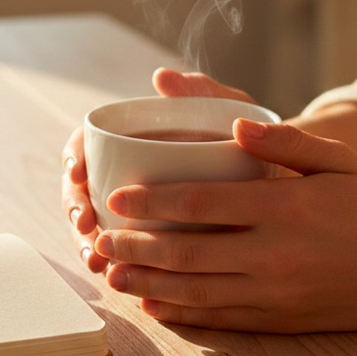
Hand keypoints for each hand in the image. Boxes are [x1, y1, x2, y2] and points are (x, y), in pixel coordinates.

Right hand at [61, 69, 256, 273]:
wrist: (281, 178)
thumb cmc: (250, 138)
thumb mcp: (230, 109)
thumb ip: (200, 91)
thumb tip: (162, 76)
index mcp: (131, 136)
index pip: (86, 144)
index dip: (75, 159)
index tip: (79, 174)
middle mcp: (124, 172)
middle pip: (83, 190)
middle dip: (76, 209)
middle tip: (85, 226)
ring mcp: (134, 208)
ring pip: (96, 226)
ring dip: (89, 244)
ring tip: (98, 262)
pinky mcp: (149, 239)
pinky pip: (121, 254)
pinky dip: (115, 266)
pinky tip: (118, 279)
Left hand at [95, 119, 356, 331]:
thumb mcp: (338, 159)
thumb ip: (284, 140)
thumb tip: (233, 123)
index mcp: (284, 207)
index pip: (202, 205)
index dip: (152, 202)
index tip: (116, 198)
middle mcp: (274, 254)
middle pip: (187, 253)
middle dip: (135, 247)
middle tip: (99, 239)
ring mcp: (275, 292)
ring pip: (197, 291)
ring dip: (147, 285)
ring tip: (111, 275)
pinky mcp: (280, 319)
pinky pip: (222, 319)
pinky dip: (184, 315)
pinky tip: (155, 307)